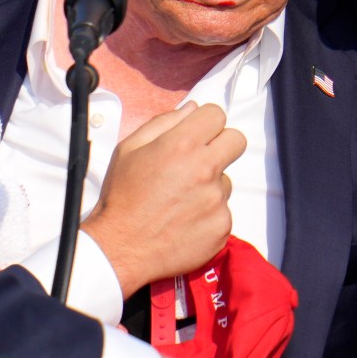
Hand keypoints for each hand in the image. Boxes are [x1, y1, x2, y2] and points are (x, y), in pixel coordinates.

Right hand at [81, 103, 240, 294]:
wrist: (120, 247)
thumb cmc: (122, 198)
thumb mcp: (129, 149)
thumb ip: (163, 123)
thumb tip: (192, 110)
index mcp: (182, 145)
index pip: (217, 115)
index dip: (205, 124)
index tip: (197, 135)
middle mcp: (204, 170)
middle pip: (237, 141)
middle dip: (221, 145)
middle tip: (199, 161)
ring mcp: (216, 200)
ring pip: (226, 181)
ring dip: (210, 186)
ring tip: (180, 201)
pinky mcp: (222, 227)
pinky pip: (223, 211)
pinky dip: (208, 215)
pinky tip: (184, 221)